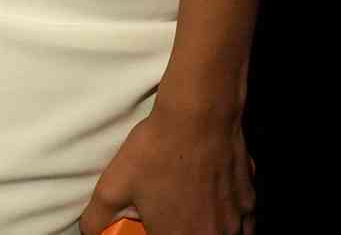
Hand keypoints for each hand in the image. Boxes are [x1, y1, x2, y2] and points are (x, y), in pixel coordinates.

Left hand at [79, 99, 254, 234]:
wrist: (198, 118)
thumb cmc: (156, 152)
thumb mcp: (112, 185)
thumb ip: (98, 217)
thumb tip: (90, 231)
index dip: (155, 234)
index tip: (150, 226)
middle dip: (180, 230)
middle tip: (166, 216)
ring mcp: (236, 222)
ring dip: (206, 229)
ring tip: (190, 212)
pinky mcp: (250, 203)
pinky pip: (243, 226)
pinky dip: (231, 224)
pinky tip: (215, 209)